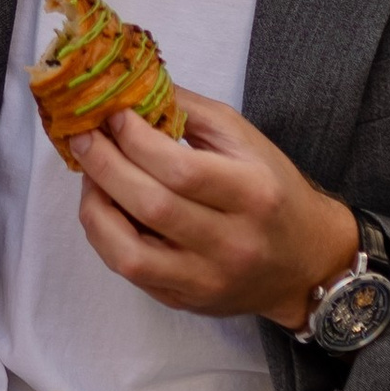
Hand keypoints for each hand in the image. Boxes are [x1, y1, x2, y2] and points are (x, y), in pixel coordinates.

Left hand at [69, 91, 360, 329]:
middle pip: (152, 206)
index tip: (113, 117)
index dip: (137, 140)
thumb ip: (190, 111)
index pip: (182, 169)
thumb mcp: (246, 140)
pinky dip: (104, 236)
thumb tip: (133, 89)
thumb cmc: (273, 192)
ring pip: (130, 252)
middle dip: (105, 166)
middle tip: (84, 139)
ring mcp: (206, 279)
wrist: (305, 262)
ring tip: (89, 176)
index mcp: (253, 194)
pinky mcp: (184, 301)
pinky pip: (129, 272)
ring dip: (95, 207)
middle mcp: (232, 243)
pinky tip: (102, 207)